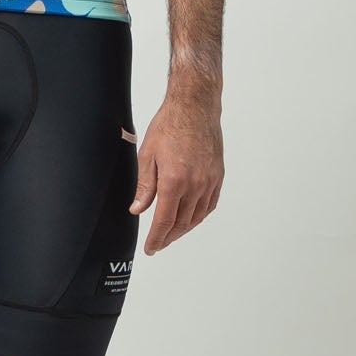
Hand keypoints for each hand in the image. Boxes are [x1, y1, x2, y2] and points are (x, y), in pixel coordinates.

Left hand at [129, 83, 223, 252]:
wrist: (195, 107)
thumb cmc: (169, 125)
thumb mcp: (147, 155)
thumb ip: (144, 187)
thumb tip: (137, 209)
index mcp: (174, 181)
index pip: (164, 221)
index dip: (156, 238)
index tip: (150, 248)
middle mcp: (195, 185)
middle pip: (181, 223)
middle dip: (168, 237)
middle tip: (158, 244)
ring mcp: (209, 181)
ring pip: (196, 217)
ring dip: (183, 230)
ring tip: (171, 234)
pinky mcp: (218, 176)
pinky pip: (209, 205)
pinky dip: (198, 216)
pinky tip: (190, 218)